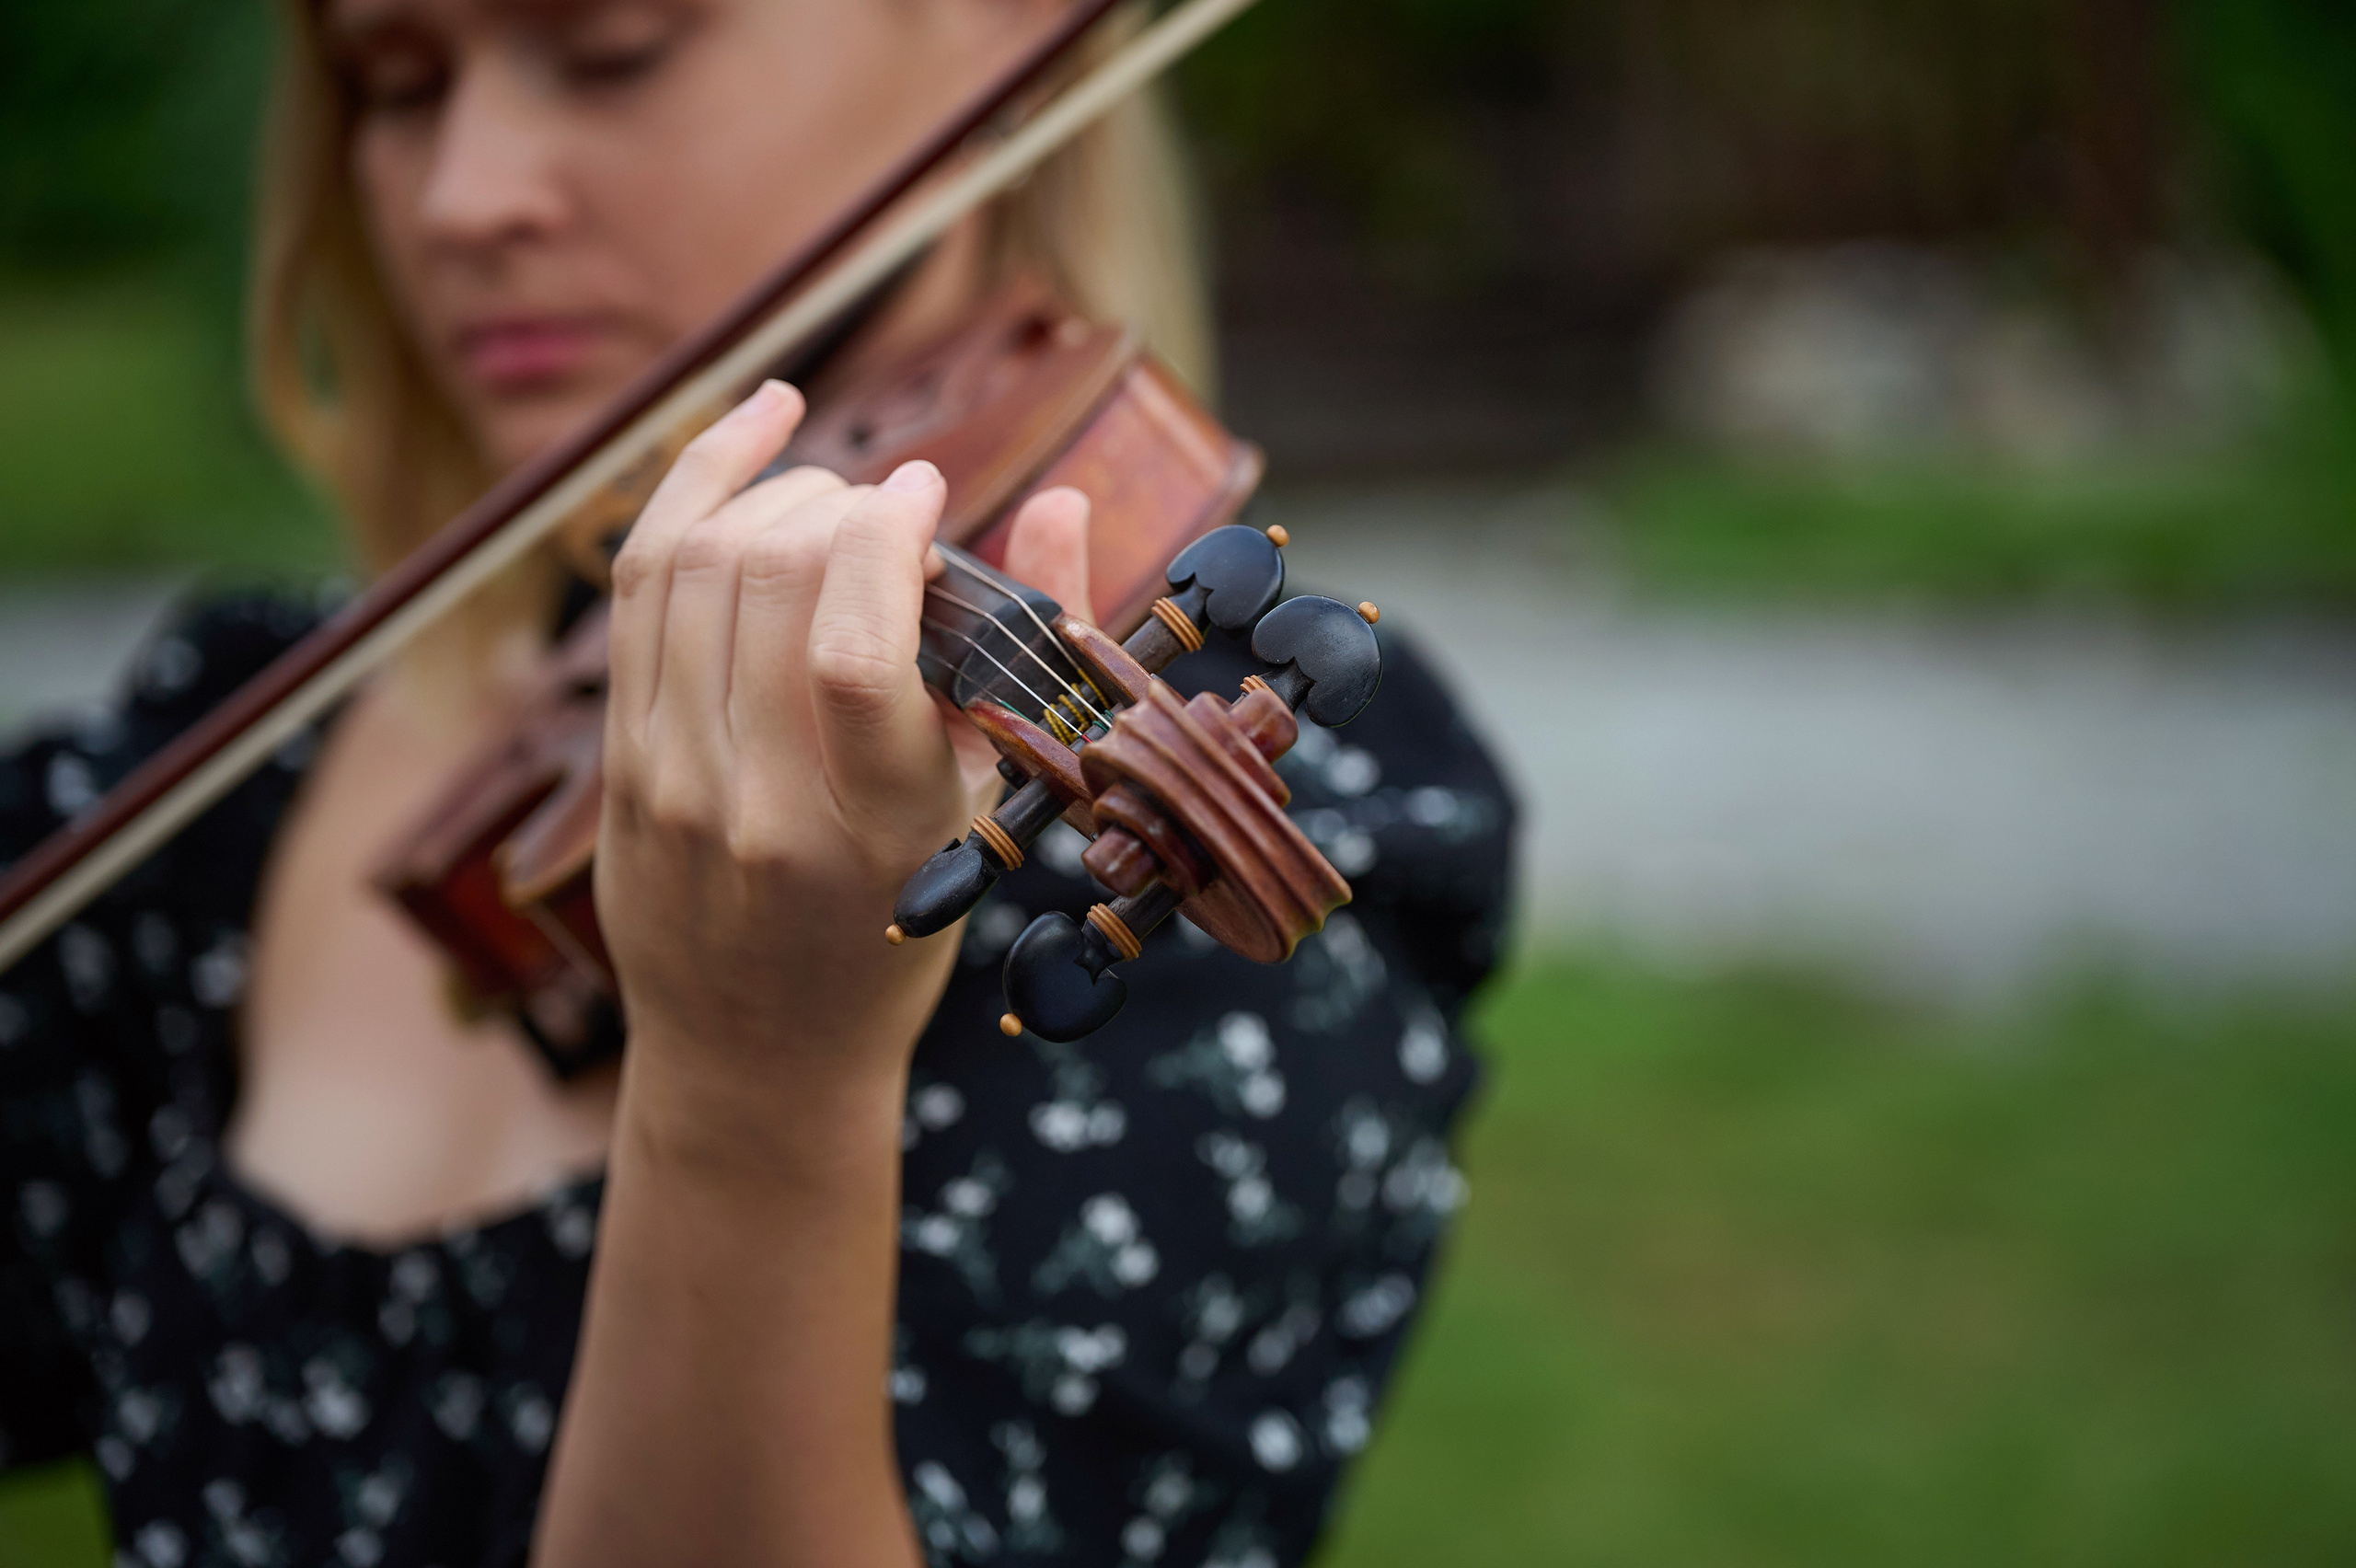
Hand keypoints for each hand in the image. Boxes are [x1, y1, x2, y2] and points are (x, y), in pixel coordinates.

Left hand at [594, 380, 1092, 1148]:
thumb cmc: (899, 932)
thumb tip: (1062, 498)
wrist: (758, 1052)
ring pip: (694, 565)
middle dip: (839, 503)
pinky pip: (638, 584)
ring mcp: (668, 781)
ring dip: (774, 494)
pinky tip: (756, 429)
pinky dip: (693, 487)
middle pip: (768, 581)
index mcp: (876, 833)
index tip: (930, 492)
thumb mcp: (987, 815)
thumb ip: (1035, 657)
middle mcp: (756, 806)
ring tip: (835, 501)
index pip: (852, 656)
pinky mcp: (618, 758)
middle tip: (892, 513)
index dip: (888, 538)